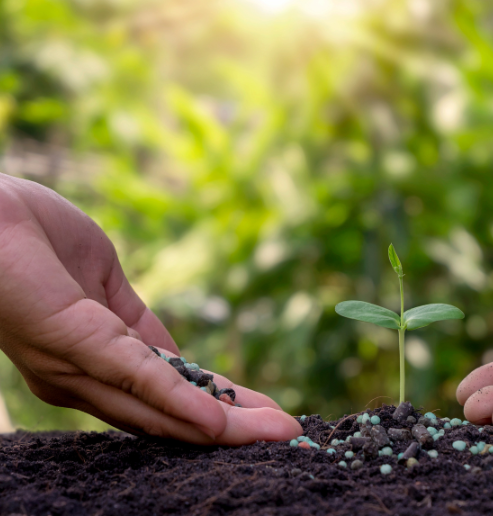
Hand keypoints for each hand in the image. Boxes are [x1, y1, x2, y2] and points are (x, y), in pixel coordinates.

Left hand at [0, 174, 301, 443]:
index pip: (166, 392)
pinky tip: (221, 422)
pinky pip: (138, 379)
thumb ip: (136, 324)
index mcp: (93, 358)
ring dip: (223, 427)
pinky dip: (182, 404)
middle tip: (289, 437)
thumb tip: (177, 359)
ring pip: (160, 409)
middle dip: (232, 428)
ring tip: (277, 434)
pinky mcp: (74, 345)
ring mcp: (78, 367)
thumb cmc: (24, 232)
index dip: (218, 405)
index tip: (264, 417)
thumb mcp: (102, 281)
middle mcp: (84, 378)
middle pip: (169, 414)